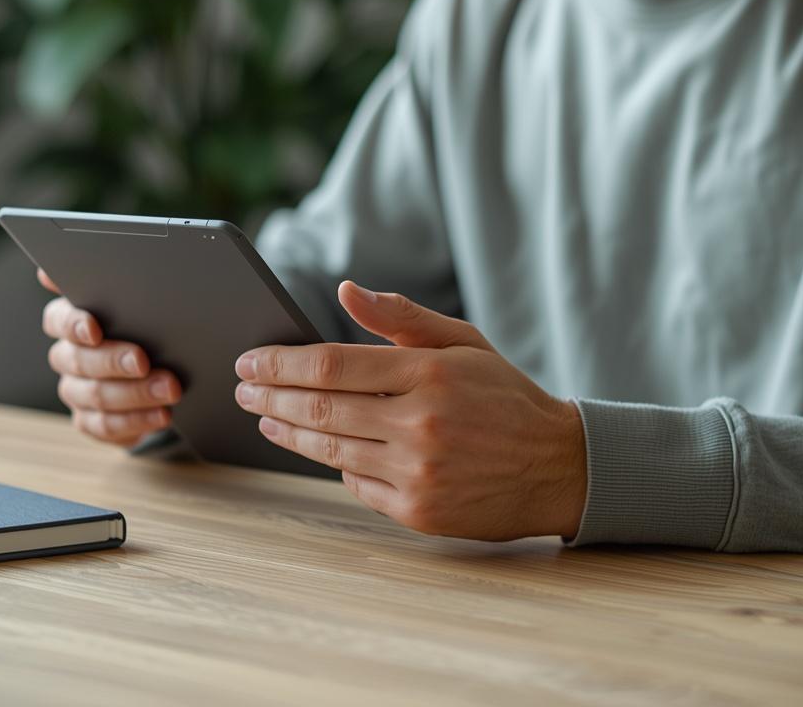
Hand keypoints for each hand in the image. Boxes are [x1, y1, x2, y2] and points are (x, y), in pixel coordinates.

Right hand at [37, 268, 180, 446]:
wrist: (171, 364)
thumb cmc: (151, 322)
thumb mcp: (144, 297)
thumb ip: (122, 278)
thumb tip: (79, 264)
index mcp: (71, 319)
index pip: (59, 319)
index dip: (74, 324)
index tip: (95, 327)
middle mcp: (68, 355)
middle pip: (78, 360)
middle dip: (113, 361)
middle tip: (144, 360)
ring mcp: (77, 390)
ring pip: (94, 396)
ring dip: (133, 394)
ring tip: (170, 389)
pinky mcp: (92, 421)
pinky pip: (105, 427)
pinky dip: (135, 422)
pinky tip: (163, 415)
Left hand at [234, 281, 586, 540]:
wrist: (558, 468)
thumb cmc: (505, 397)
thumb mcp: (463, 342)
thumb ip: (401, 317)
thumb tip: (346, 290)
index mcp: (429, 374)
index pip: (331, 364)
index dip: (280, 364)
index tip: (250, 362)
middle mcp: (420, 424)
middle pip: (320, 409)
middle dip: (270, 398)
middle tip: (244, 390)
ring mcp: (418, 472)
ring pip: (329, 450)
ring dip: (287, 433)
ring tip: (265, 419)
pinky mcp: (418, 511)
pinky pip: (356, 485)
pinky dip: (334, 464)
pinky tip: (319, 449)